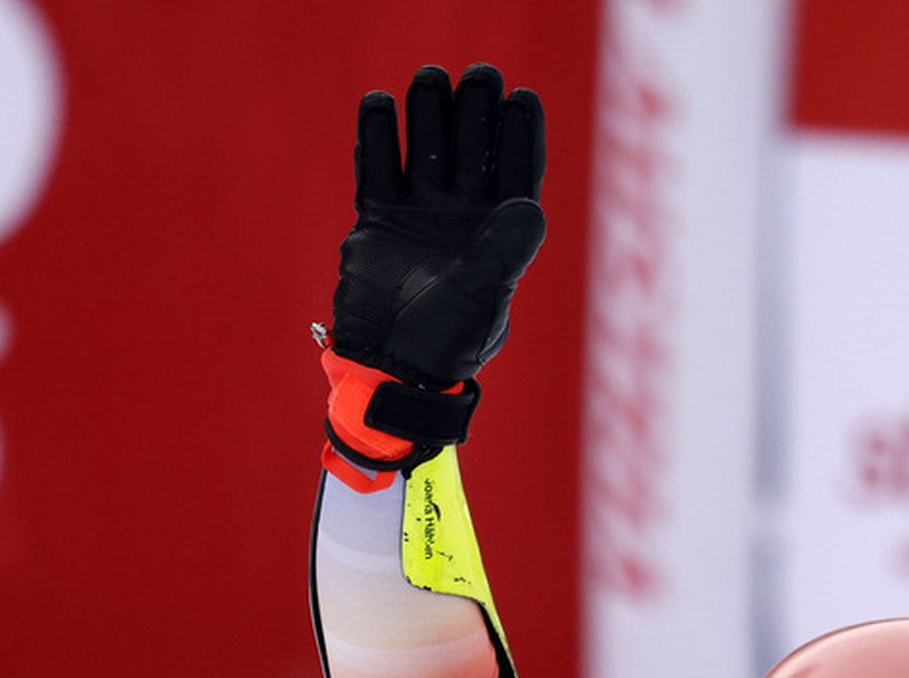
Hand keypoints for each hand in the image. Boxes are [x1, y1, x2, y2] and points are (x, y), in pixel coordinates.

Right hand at [331, 64, 547, 391]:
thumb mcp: (483, 299)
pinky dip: (377, 139)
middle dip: (476, 112)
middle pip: (473, 150)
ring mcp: (420, 216)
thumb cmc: (446, 345)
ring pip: (426, 150)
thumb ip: (504, 252)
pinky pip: (378, 170)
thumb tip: (530, 205)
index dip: (520, 134)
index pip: (516, 171)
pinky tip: (379, 106)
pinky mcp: (378, 221)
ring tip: (429, 79)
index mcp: (500, 234)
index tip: (521, 98)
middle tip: (478, 75)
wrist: (387, 371)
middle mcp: (463, 217)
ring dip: (428, 115)